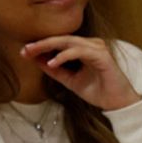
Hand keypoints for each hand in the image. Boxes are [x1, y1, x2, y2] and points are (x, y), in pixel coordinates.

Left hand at [22, 36, 141, 110]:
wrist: (117, 103)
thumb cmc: (98, 91)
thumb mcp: (70, 80)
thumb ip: (56, 70)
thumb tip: (36, 61)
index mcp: (85, 49)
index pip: (60, 43)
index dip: (42, 46)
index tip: (24, 52)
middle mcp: (92, 45)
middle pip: (62, 39)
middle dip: (41, 44)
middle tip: (25, 49)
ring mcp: (98, 49)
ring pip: (69, 42)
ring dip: (49, 46)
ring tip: (33, 53)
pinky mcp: (102, 56)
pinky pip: (80, 51)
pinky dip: (64, 56)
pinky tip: (52, 62)